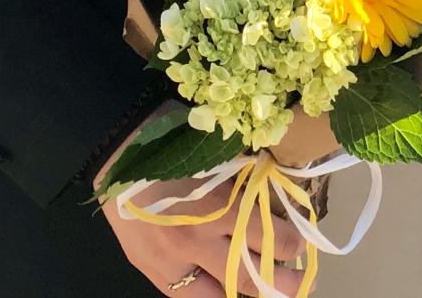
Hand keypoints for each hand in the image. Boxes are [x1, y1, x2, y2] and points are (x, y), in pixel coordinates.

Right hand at [95, 105, 305, 296]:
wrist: (118, 151)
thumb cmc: (172, 140)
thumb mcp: (216, 156)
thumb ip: (241, 179)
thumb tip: (269, 192)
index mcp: (220, 207)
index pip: (269, 238)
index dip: (292, 244)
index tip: (304, 242)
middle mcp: (199, 243)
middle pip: (249, 278)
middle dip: (282, 285)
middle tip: (303, 284)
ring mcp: (172, 263)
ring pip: (218, 296)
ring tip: (268, 296)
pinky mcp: (152, 271)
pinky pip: (184, 296)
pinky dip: (207, 297)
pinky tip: (222, 295)